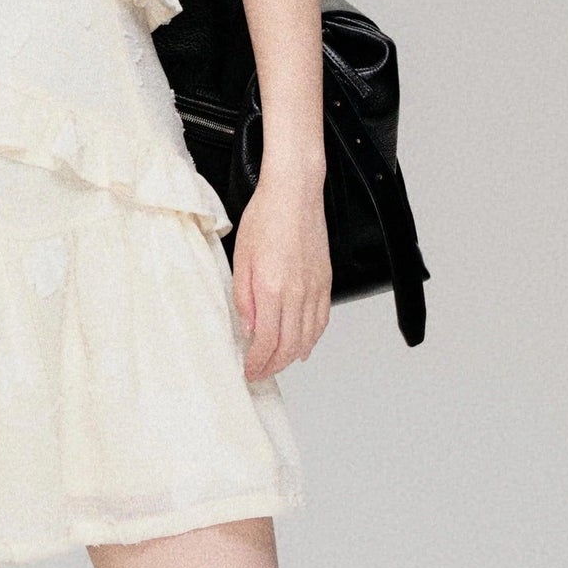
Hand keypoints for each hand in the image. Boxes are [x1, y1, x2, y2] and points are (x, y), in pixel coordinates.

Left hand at [232, 168, 331, 380]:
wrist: (294, 194)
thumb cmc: (265, 218)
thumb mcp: (241, 258)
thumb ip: (244, 298)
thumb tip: (248, 328)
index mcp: (272, 288)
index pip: (267, 341)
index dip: (258, 363)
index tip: (249, 372)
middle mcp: (297, 293)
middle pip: (289, 345)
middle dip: (274, 365)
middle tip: (260, 373)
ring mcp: (315, 288)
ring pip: (308, 337)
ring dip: (292, 356)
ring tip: (277, 363)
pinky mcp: (325, 281)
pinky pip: (321, 320)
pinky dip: (312, 339)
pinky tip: (304, 345)